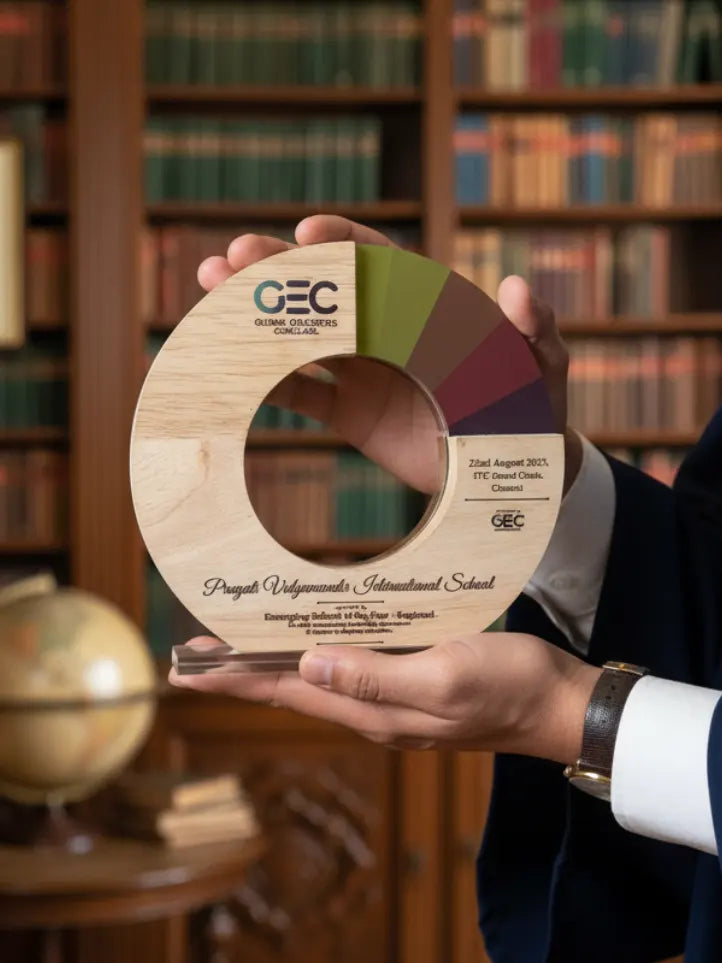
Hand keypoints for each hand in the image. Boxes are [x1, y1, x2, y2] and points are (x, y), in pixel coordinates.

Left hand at [170, 633, 600, 763]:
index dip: (235, 678)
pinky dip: (313, 653)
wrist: (556, 704)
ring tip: (236, 646)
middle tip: (195, 654)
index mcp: (374, 710)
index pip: (287, 690)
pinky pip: (347, 668)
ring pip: (316, 679)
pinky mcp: (410, 682)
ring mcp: (392, 699)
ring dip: (272, 662)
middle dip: (241, 672)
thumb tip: (307, 665)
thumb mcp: (443, 678)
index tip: (187, 668)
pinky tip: (308, 641)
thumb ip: (376, 677)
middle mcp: (373, 710)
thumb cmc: (507, 687)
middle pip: (292, 687)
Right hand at [198, 215, 581, 493]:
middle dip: (278, 269)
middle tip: (233, 255)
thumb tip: (514, 287)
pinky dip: (265, 379)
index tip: (307, 232)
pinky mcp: (349, 412)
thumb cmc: (532, 405)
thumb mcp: (541, 366)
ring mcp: (362, 369)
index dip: (341, 242)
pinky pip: (300, 393)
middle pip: (323, 291)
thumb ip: (536, 328)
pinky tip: (227, 365)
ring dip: (256, 313)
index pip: (378, 261)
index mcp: (426, 306)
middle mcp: (386, 330)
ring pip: (300, 333)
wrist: (510, 470)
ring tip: (211, 291)